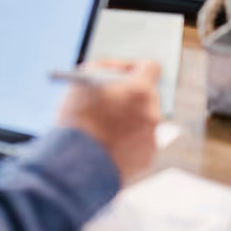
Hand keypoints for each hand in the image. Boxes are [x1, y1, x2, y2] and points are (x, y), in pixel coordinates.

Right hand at [57, 60, 160, 182]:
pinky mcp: (146, 158)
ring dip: (126, 119)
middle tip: (110, 98)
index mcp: (140, 90)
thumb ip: (105, 69)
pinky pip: (138, 142)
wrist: (78, 163)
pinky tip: (105, 144)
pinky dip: (124, 141)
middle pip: (146, 95)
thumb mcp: (83, 80)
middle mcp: (152, 113)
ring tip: (101, 125)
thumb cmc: (77, 118)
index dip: (134, 67)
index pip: (150, 68)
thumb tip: (115, 70)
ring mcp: (151, 138)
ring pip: (141, 120)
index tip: (121, 73)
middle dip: (129, 95)